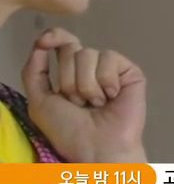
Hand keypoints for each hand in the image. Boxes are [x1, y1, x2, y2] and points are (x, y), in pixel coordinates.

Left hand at [21, 28, 147, 163]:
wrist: (97, 146)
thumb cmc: (69, 131)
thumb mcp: (40, 102)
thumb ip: (34, 72)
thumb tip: (40, 43)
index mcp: (70, 73)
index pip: (62, 42)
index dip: (55, 36)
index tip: (45, 42)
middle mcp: (90, 68)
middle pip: (72, 48)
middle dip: (68, 79)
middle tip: (79, 103)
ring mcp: (111, 68)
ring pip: (89, 54)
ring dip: (86, 85)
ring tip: (96, 104)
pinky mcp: (129, 71)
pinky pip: (109, 58)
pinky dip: (105, 81)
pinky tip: (112, 97)